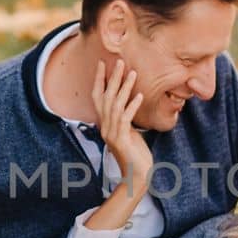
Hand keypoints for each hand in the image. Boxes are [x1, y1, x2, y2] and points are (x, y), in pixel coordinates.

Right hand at [92, 58, 152, 191]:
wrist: (135, 176)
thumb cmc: (135, 154)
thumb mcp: (129, 132)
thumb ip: (125, 118)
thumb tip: (129, 103)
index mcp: (104, 124)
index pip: (97, 97)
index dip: (99, 80)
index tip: (102, 62)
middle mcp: (105, 127)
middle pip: (106, 97)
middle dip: (112, 78)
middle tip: (119, 61)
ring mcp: (112, 134)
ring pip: (115, 105)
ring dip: (124, 88)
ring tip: (132, 73)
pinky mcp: (121, 140)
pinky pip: (126, 119)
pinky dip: (132, 106)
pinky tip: (140, 96)